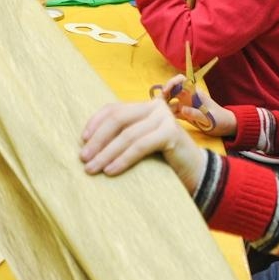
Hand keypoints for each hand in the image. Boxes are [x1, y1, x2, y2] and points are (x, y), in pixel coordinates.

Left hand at [79, 99, 207, 191]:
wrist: (196, 172)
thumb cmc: (163, 160)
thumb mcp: (139, 143)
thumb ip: (122, 136)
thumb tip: (88, 144)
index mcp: (144, 106)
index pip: (113, 109)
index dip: (95, 122)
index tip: (82, 140)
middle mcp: (155, 107)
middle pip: (118, 119)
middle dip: (98, 140)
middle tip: (83, 158)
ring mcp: (164, 118)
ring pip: (127, 135)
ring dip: (106, 153)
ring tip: (92, 168)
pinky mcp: (171, 133)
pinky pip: (140, 146)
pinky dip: (123, 159)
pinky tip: (111, 171)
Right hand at [158, 74, 236, 137]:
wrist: (226, 126)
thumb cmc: (220, 120)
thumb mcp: (209, 118)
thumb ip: (196, 114)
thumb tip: (182, 109)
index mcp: (194, 94)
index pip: (181, 81)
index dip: (172, 83)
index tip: (165, 92)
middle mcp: (188, 97)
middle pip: (172, 91)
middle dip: (163, 96)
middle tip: (157, 105)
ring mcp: (186, 106)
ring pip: (170, 102)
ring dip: (163, 107)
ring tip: (158, 115)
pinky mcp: (185, 115)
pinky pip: (173, 112)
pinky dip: (167, 115)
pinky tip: (164, 121)